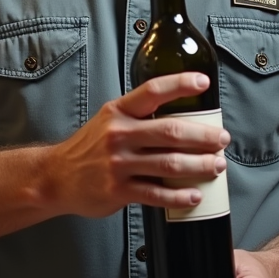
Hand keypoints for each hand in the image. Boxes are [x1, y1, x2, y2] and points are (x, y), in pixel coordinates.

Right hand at [45, 73, 229, 218]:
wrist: (56, 176)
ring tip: (217, 166)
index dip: (180, 84)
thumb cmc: (90, 147)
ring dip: (200, 165)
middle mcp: (119, 134)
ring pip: (169, 163)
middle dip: (204, 136)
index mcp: (118, 112)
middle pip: (171, 131)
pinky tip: (194, 194)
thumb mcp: (109, 120)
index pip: (153, 91)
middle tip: (222, 139)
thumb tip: (181, 117)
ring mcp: (118, 163)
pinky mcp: (118, 190)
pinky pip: (157, 194)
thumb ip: (139, 116)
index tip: (203, 83)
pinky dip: (180, 195)